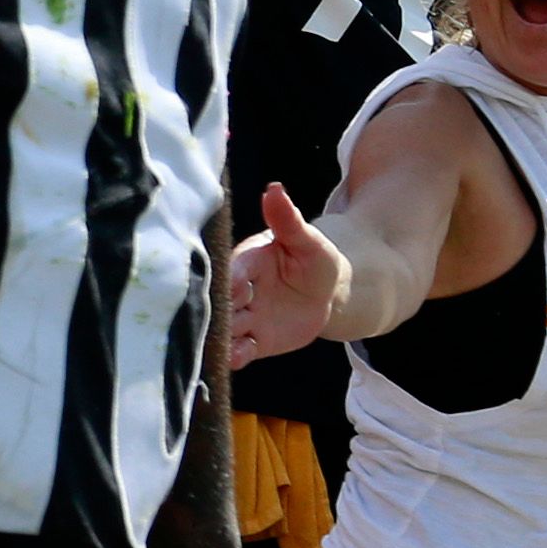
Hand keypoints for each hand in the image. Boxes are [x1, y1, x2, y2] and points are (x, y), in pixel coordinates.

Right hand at [227, 183, 346, 366]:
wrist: (328, 292)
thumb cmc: (315, 259)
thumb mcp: (306, 239)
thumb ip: (287, 220)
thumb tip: (274, 189)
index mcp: (246, 262)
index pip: (232, 272)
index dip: (231, 282)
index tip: (234, 289)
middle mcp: (239, 291)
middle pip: (222, 304)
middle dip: (218, 314)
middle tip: (218, 323)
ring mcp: (245, 317)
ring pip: (226, 329)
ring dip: (220, 338)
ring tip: (218, 347)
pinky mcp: (254, 340)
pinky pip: (239, 351)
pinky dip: (235, 356)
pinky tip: (235, 358)